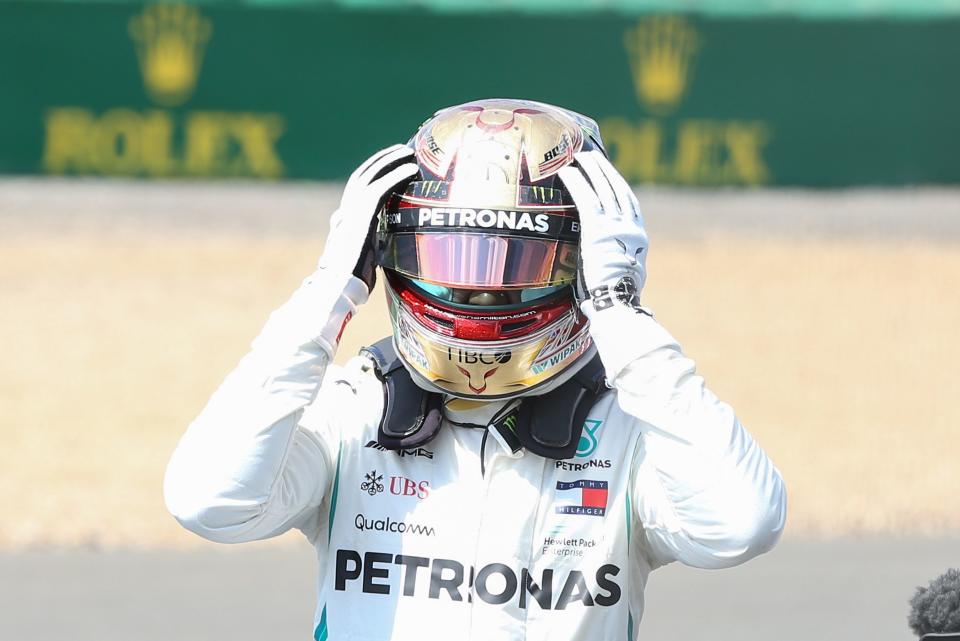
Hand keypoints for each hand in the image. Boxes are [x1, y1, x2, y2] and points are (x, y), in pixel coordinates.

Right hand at [318, 144, 417, 289]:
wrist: (336, 288)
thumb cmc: (350, 284)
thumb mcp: (364, 261)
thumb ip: (374, 250)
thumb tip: (386, 253)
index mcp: (344, 221)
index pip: (357, 190)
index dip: (373, 174)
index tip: (388, 166)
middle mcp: (345, 212)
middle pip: (362, 175)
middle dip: (381, 160)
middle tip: (400, 150)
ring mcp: (350, 213)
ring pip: (370, 176)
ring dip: (390, 161)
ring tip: (408, 152)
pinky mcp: (360, 217)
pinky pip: (380, 189)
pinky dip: (396, 176)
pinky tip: (411, 169)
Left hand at [558, 151, 648, 314]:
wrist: (617, 302)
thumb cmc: (617, 299)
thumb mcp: (626, 278)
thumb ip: (617, 266)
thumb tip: (608, 273)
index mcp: (638, 237)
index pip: (630, 203)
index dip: (619, 185)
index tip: (610, 173)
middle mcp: (629, 227)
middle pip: (617, 189)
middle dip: (604, 170)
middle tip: (592, 155)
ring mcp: (614, 226)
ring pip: (602, 188)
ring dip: (591, 169)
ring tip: (580, 156)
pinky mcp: (597, 228)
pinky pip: (586, 198)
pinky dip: (577, 182)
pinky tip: (567, 171)